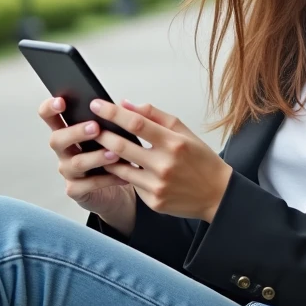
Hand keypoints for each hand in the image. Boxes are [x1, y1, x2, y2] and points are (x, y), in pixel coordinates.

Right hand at [39, 96, 134, 224]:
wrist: (116, 190)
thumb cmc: (110, 155)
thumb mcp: (111, 134)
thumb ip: (113, 119)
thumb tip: (123, 105)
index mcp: (68, 131)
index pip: (48, 116)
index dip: (50, 108)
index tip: (61, 101)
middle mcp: (63, 151)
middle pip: (57, 139)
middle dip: (76, 132)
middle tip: (96, 127)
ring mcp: (68, 171)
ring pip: (76, 163)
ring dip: (96, 157)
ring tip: (114, 153)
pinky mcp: (76, 190)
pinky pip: (89, 184)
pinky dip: (108, 179)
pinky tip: (124, 175)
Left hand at [89, 99, 232, 221]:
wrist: (217, 194)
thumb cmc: (200, 159)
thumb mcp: (184, 131)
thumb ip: (155, 116)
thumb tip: (126, 105)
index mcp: (174, 142)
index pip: (136, 123)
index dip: (113, 113)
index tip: (97, 105)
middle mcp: (165, 164)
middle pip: (121, 146)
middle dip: (101, 134)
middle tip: (88, 126)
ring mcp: (157, 185)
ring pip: (119, 168)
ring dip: (105, 156)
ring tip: (97, 146)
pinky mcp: (153, 201)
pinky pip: (130, 184)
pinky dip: (121, 174)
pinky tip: (117, 166)